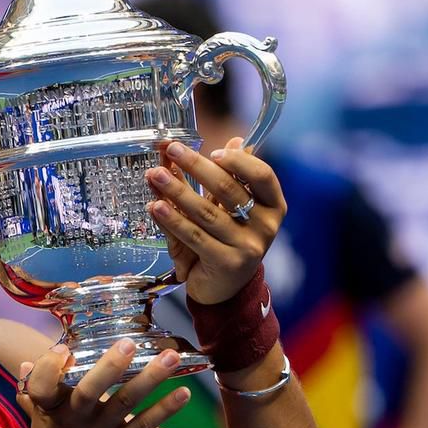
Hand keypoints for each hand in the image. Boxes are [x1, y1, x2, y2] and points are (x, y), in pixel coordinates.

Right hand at [16, 339, 190, 427]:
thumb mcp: (39, 417)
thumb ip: (35, 390)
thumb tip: (28, 360)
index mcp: (48, 408)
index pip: (41, 385)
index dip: (49, 366)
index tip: (63, 348)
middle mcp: (72, 421)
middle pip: (89, 391)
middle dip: (110, 366)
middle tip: (129, 343)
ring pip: (124, 402)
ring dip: (150, 378)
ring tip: (170, 357)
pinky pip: (144, 426)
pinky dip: (165, 409)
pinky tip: (184, 393)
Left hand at [145, 138, 286, 303]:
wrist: (225, 288)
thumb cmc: (227, 238)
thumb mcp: (230, 207)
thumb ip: (227, 176)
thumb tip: (233, 139)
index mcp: (273, 205)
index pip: (262, 176)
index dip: (239, 161)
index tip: (212, 150)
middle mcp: (266, 226)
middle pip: (228, 190)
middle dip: (196, 167)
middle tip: (172, 150)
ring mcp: (248, 247)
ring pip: (206, 212)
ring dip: (177, 190)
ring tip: (155, 174)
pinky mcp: (227, 263)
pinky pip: (193, 236)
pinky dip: (172, 219)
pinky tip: (156, 206)